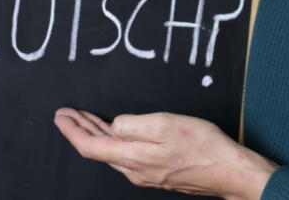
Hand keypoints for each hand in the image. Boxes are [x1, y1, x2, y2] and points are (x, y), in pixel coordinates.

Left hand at [54, 108, 275, 198]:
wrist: (227, 170)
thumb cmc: (201, 146)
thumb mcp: (164, 124)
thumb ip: (132, 125)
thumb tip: (113, 125)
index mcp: (132, 158)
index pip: (90, 146)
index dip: (72, 131)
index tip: (61, 116)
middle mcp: (134, 170)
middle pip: (98, 150)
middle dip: (80, 130)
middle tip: (67, 114)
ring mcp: (145, 174)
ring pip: (111, 153)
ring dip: (96, 134)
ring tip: (86, 119)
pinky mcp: (157, 172)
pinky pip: (126, 155)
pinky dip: (113, 140)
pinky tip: (116, 132)